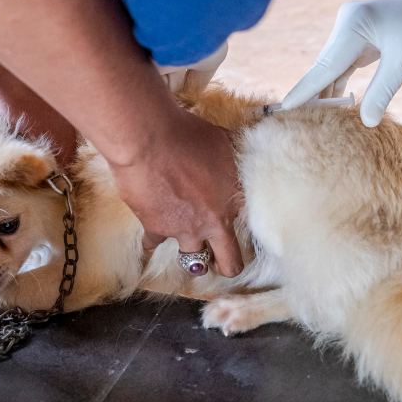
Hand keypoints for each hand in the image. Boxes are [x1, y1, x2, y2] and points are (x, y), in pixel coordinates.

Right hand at [110, 108, 243, 277]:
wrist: (148, 141)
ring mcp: (184, 230)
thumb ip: (234, 154)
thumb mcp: (222, 140)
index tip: (243, 227)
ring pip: (193, 263)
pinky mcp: (155, 228)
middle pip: (229, 263)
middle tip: (222, 263)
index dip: (250, 228)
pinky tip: (150, 243)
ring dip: (193, 260)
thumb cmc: (187, 135)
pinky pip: (153, 245)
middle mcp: (212, 223)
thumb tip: (246, 147)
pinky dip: (151, 244)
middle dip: (227, 265)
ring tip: (191, 255)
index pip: (254, 227)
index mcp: (233, 201)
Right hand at [282, 0, 401, 126]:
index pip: (324, 66)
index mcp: (353, 25)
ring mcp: (349, 31)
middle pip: (322, 68)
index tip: (282, 110)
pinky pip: (341, 67)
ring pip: (330, 69)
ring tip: (311, 122)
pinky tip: (333, 107)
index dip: (304, 91)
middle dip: (312, 96)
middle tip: (292, 124)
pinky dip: (337, 86)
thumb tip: (365, 123)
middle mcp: (345, 25)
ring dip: (325, 94)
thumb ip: (382, 93)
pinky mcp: (356, 38)